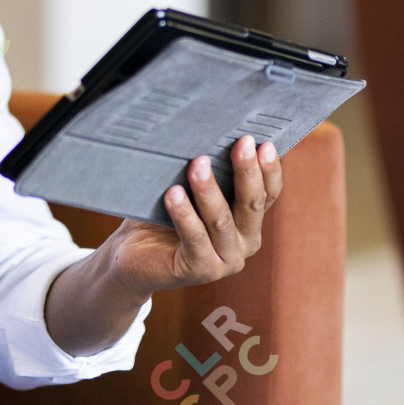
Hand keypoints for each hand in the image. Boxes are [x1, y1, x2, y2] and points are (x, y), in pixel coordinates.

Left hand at [99, 136, 283, 297]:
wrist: (134, 256)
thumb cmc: (163, 215)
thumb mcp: (191, 190)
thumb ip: (209, 172)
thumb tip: (209, 133)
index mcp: (249, 222)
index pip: (268, 194)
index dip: (269, 169)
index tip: (263, 142)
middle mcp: (245, 243)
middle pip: (252, 204)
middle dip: (247, 171)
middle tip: (242, 143)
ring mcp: (225, 261)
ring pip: (221, 220)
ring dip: (209, 190)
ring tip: (197, 164)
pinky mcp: (200, 271)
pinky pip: (195, 238)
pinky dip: (184, 214)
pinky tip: (173, 194)